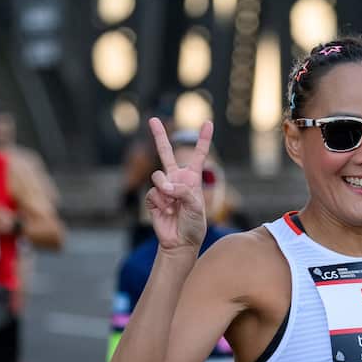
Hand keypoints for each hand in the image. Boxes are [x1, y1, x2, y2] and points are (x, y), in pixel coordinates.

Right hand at [146, 118, 211, 251]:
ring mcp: (163, 188)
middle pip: (166, 153)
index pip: (199, 155)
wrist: (180, 242)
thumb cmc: (194, 225)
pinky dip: (160, 202)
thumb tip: (165, 186)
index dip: (203, 139)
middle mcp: (176, 179)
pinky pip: (153, 192)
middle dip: (159, 136)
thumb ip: (183, 192)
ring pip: (158, 176)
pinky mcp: (153, 198)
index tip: (208, 123)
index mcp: (192, 178)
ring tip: (172, 205)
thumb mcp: (196, 206)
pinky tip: (167, 212)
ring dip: (165, 191)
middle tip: (152, 119)